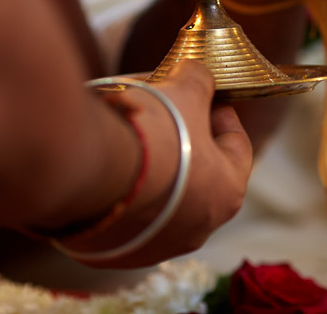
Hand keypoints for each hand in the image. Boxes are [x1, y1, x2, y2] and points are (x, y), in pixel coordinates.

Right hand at [73, 61, 251, 267]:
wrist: (90, 168)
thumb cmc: (152, 131)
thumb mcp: (185, 89)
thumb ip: (200, 79)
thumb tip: (198, 74)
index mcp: (227, 191)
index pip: (237, 145)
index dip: (220, 113)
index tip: (203, 96)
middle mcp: (198, 228)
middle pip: (199, 173)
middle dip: (184, 140)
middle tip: (164, 114)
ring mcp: (156, 245)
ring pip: (162, 199)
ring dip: (153, 170)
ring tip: (131, 137)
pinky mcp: (116, 253)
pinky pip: (124, 217)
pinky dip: (121, 193)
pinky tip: (108, 165)